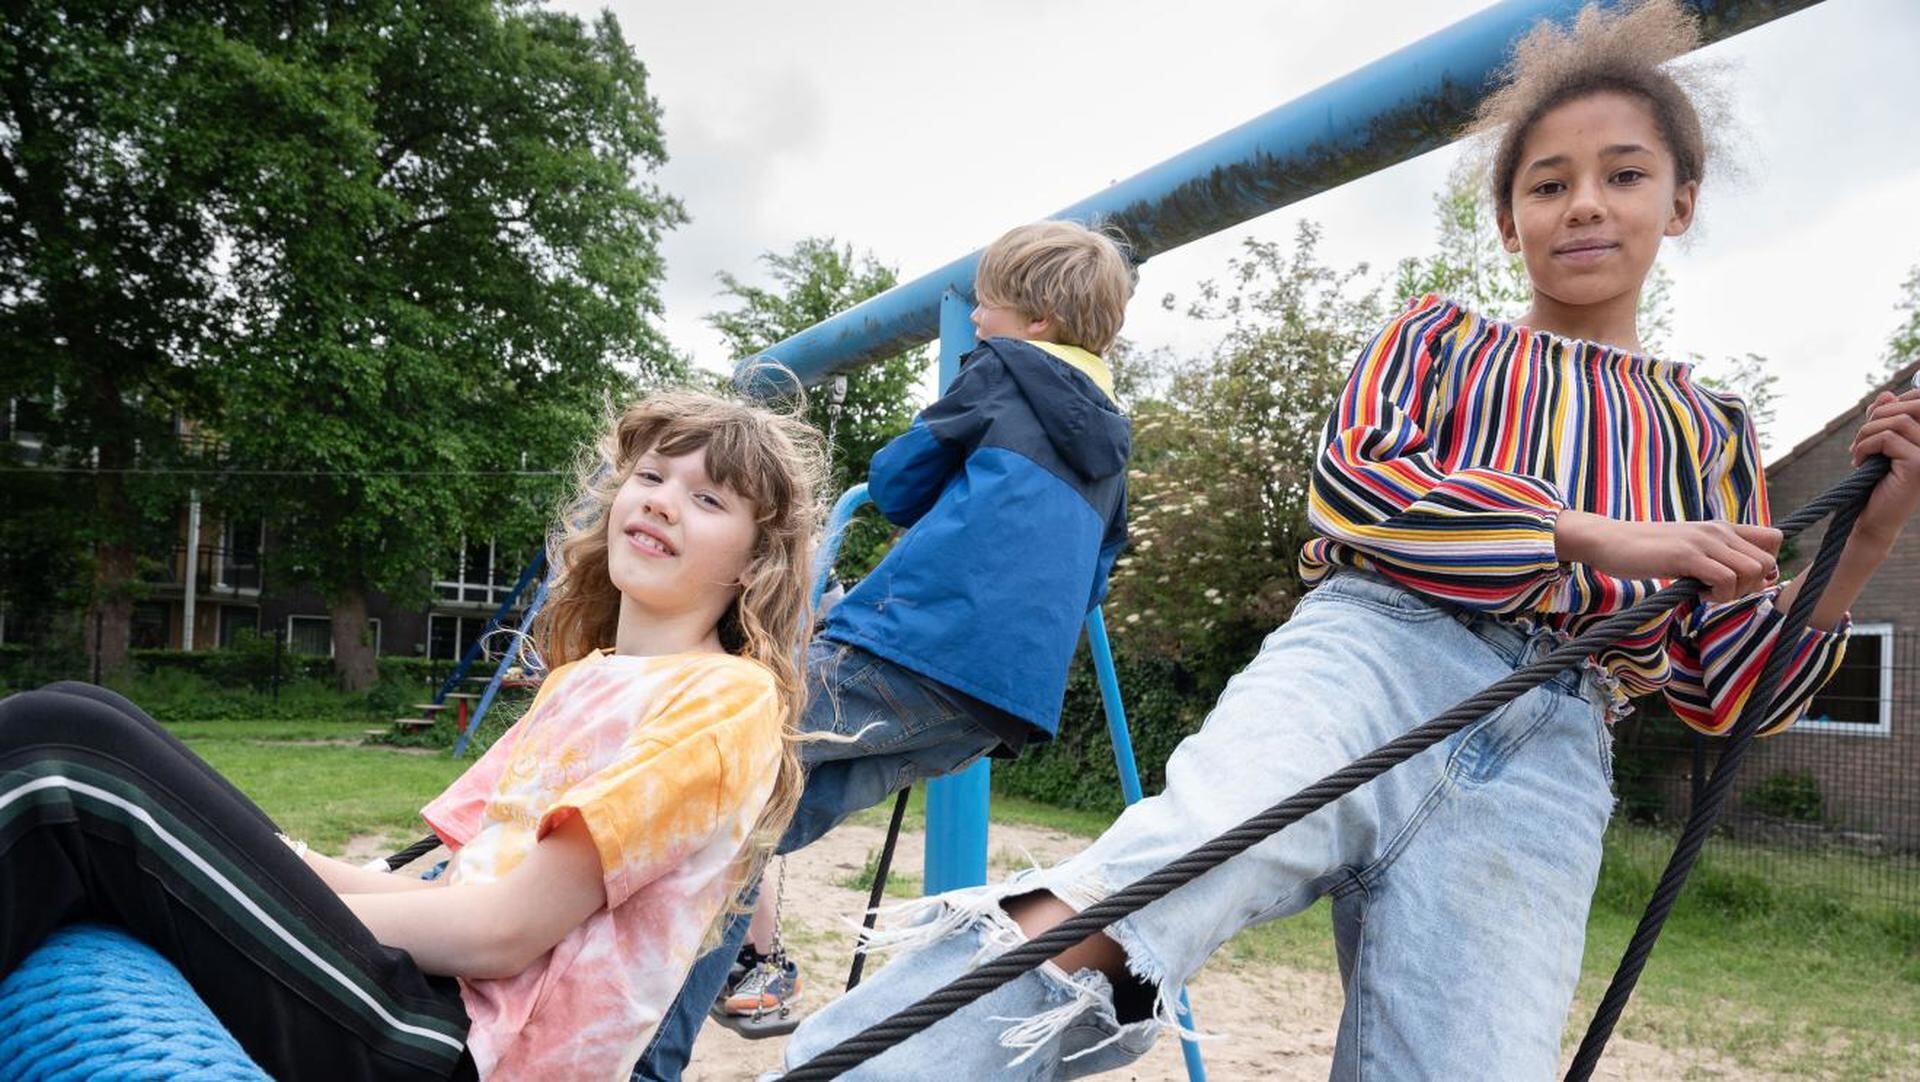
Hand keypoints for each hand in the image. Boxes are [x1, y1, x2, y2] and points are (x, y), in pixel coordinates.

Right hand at [1554, 510, 1780, 603]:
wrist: (1609, 540)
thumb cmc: (1646, 550)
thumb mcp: (1688, 547)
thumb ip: (1714, 555)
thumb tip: (1744, 578)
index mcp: (1720, 527)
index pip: (1773, 538)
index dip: (1765, 565)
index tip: (1739, 579)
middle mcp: (1718, 530)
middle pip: (1767, 562)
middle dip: (1750, 586)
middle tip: (1722, 593)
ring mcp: (1703, 541)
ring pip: (1751, 571)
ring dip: (1734, 593)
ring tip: (1707, 594)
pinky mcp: (1687, 555)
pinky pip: (1725, 579)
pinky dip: (1716, 596)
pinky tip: (1695, 594)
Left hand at [1849, 387, 1919, 543]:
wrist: (1875, 518)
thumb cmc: (1878, 480)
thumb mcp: (1881, 443)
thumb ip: (1886, 417)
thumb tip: (1887, 394)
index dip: (1894, 401)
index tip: (1872, 420)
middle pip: (1913, 405)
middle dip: (1878, 415)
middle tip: (1860, 439)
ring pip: (1897, 420)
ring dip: (1867, 433)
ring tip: (1857, 452)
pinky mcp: (1919, 465)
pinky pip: (1888, 438)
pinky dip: (1865, 446)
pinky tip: (1858, 462)